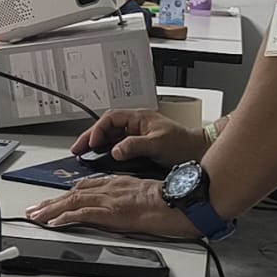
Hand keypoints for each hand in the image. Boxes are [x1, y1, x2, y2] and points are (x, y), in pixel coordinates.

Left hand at [25, 175, 196, 235]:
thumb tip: (116, 208)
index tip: (52, 203)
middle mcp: (110, 188)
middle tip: (34, 211)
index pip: (84, 187)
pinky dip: (67, 218)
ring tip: (36, 217)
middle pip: (73, 194)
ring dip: (52, 210)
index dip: (65, 195)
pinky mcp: (114, 213)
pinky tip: (55, 222)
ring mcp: (111, 200)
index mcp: (117, 183)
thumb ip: (127, 197)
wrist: (184, 201)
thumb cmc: (171, 199)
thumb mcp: (143, 193)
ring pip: (73, 202)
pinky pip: (85, 214)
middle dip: (51, 203)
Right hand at [69, 108, 207, 166]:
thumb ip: (135, 146)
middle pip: (106, 127)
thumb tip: (115, 150)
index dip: (97, 129)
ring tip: (84, 153)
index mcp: (139, 118)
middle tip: (78, 148)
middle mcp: (136, 124)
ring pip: (110, 136)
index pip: (110, 119)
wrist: (199, 152)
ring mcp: (137, 135)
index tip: (91, 142)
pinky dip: (106, 151)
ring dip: (96, 144)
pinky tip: (101, 158)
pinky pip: (117, 146)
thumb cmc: (184, 144)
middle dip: (90, 137)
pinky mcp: (139, 146)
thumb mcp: (158, 144)